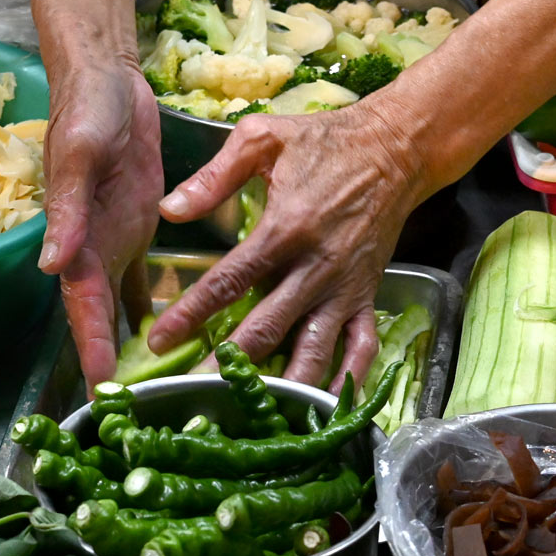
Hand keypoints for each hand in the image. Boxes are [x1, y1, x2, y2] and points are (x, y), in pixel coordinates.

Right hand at [19, 0, 157, 389]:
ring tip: (157, 391)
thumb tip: (52, 265)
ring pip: (123, 310)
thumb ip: (67, 210)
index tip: (103, 394)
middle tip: (130, 416)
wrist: (107, 76)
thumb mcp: (79, 154)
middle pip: (102, 321)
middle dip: (112, 367)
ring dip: (134, 348)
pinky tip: (180, 340)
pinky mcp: (136, 231)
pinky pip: (146, 282)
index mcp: (75, 240)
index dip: (92, 350)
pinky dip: (158, 312)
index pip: (83, 308)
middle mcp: (93, 252)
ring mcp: (116, 244)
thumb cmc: (86, 110)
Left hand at [147, 101, 426, 389]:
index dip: (191, 315)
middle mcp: (316, 267)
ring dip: (283, 386)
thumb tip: (170, 210)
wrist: (396, 147)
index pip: (228, 282)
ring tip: (254, 416)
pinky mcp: (368, 296)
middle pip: (265, 329)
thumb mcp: (262, 139)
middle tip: (192, 394)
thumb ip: (214, 176)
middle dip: (227, 366)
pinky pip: (360, 347)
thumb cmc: (324, 140)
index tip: (159, 340)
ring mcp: (345, 288)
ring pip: (313, 350)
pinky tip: (325, 409)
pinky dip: (346, 381)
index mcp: (285, 229)